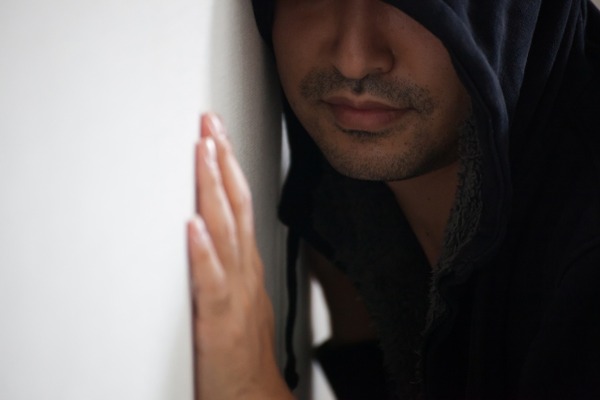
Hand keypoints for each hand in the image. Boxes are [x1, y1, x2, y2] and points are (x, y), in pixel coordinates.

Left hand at [187, 113, 292, 399]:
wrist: (253, 395)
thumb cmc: (243, 349)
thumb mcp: (239, 295)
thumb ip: (229, 262)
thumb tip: (212, 231)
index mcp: (245, 265)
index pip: (240, 204)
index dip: (229, 167)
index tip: (217, 134)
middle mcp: (243, 272)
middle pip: (235, 207)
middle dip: (222, 161)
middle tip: (211, 124)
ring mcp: (234, 294)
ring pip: (225, 233)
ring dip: (215, 190)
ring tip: (205, 153)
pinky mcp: (218, 321)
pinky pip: (211, 282)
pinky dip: (204, 253)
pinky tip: (194, 227)